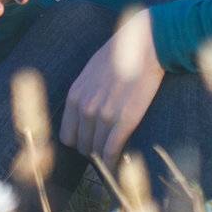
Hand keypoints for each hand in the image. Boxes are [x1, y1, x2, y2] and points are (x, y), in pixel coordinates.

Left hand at [59, 9, 163, 165]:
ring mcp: (104, 115)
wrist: (144, 47)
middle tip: (103, 153)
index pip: (67, 135)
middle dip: (92, 151)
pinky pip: (112, 150)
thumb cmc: (120, 55)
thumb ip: (84, 93)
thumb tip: (84, 112)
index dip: (78, 142)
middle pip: (82, 145)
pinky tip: (117, 164)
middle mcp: (85, 107)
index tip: (89, 144)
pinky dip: (113, 161)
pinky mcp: (125, 120)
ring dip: (103, 158)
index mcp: (75, 96)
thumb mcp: (91, 72)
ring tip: (111, 161)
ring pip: (97, 151)